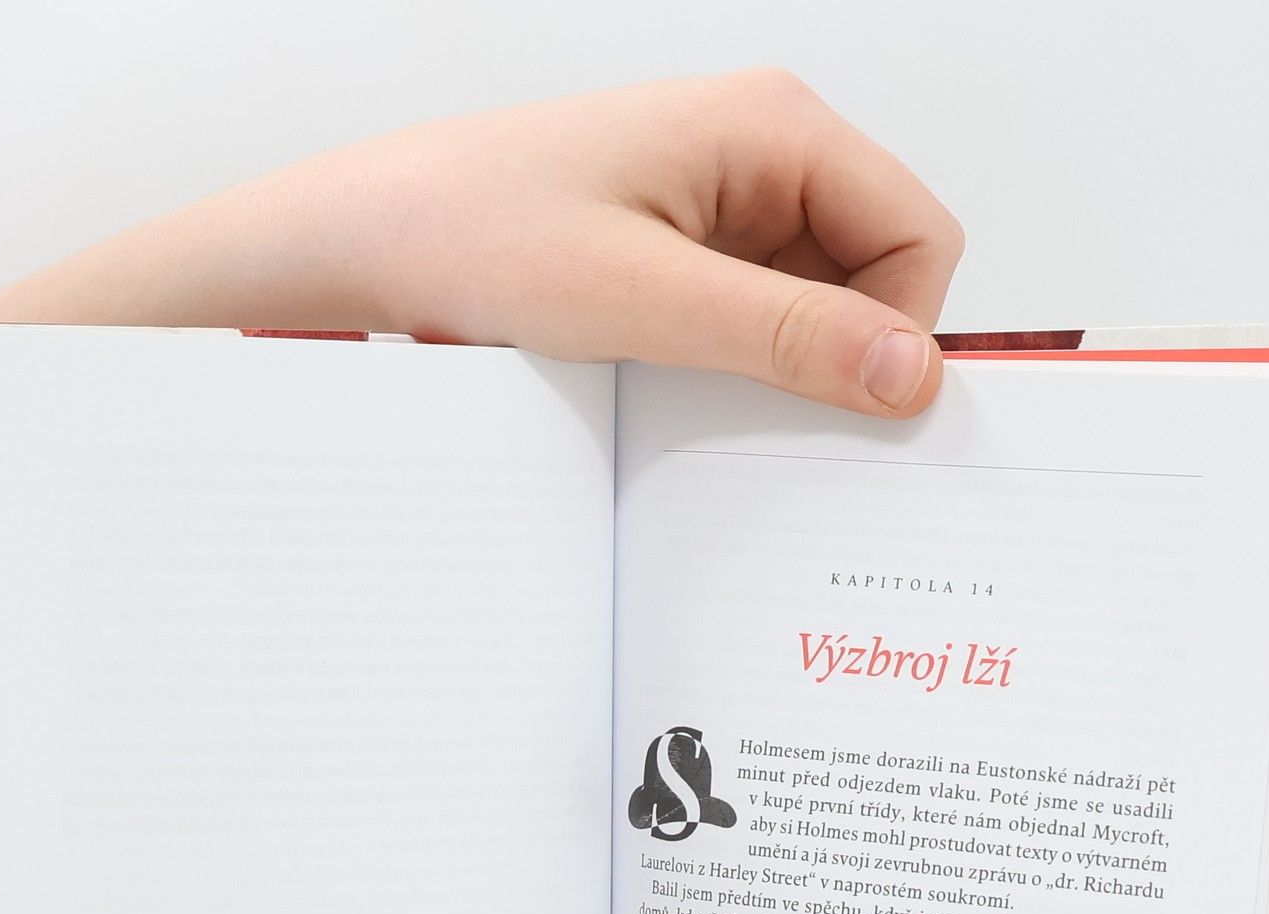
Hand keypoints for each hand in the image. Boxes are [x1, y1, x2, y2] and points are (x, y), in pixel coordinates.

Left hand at [0, 70, 962, 793]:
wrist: (349, 246)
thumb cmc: (467, 236)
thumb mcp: (640, 301)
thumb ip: (787, 337)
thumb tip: (915, 376)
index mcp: (770, 127)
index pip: (920, 238)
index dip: (904, 334)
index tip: (858, 417)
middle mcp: (753, 154)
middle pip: (874, 277)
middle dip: (842, 360)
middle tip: (774, 430)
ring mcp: (711, 207)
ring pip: (812, 310)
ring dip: (779, 373)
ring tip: (700, 409)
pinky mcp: (668, 255)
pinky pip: (746, 321)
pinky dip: (731, 371)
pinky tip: (675, 400)